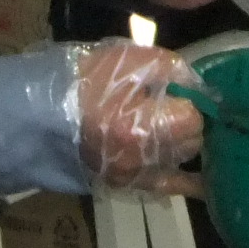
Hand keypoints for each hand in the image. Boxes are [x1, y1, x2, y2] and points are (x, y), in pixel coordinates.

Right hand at [71, 41, 204, 189]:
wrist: (43, 111)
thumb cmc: (86, 81)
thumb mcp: (130, 60)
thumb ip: (171, 69)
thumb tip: (199, 84)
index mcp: (141, 126)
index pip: (193, 119)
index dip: (190, 102)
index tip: (179, 93)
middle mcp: (141, 158)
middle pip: (191, 143)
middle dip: (189, 124)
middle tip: (175, 107)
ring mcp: (134, 175)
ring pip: (180, 161)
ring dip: (183, 145)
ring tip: (174, 128)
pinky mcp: (126, 184)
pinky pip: (168, 187)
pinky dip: (187, 182)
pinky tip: (205, 182)